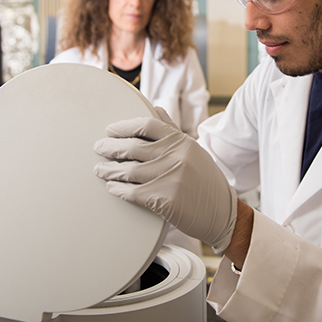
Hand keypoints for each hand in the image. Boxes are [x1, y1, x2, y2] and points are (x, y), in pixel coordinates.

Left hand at [93, 108, 236, 252]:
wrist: (222, 213)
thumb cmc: (206, 182)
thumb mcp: (194, 150)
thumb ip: (173, 130)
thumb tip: (155, 108)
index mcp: (181, 141)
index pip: (146, 125)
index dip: (124, 127)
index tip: (110, 130)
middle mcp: (176, 155)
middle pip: (133, 147)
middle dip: (111, 147)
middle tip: (99, 148)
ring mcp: (170, 177)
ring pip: (129, 171)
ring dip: (110, 170)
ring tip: (100, 170)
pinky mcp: (165, 199)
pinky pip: (133, 192)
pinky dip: (118, 190)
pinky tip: (112, 188)